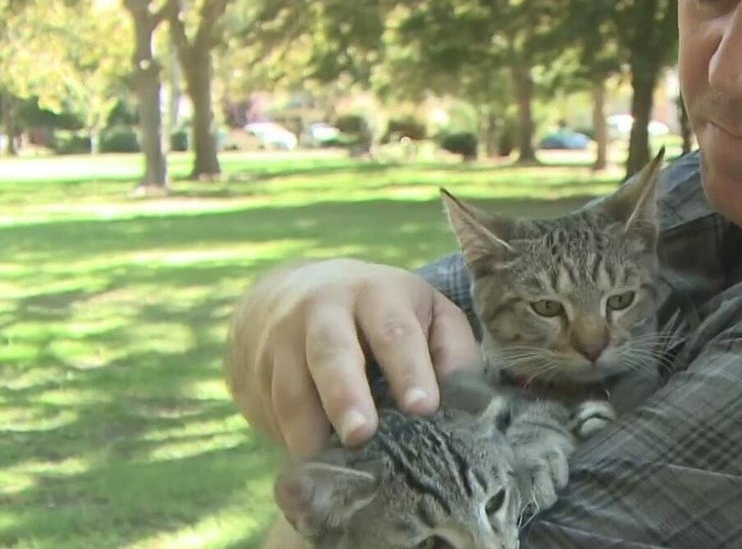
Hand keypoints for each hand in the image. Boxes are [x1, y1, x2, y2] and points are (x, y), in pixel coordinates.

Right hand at [226, 259, 481, 459]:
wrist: (292, 292)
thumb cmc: (382, 313)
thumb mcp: (425, 312)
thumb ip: (453, 349)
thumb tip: (470, 399)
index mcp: (376, 293)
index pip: (394, 330)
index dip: (409, 368)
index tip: (423, 407)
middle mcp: (323, 310)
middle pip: (331, 352)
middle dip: (345, 395)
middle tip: (362, 434)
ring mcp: (281, 339)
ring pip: (291, 389)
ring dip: (308, 431)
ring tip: (329, 467)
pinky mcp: (253, 370)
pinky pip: (269, 411)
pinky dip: (286, 440)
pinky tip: (308, 466)